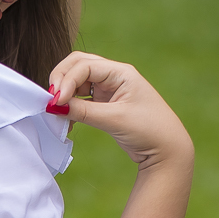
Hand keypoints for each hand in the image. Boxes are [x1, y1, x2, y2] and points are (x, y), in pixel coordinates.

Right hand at [48, 52, 192, 170]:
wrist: (167, 151)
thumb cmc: (149, 130)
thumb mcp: (114, 120)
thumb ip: (82, 111)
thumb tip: (54, 105)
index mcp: (120, 72)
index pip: (84, 66)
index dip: (66, 80)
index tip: (56, 101)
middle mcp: (113, 76)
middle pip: (77, 66)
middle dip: (61, 80)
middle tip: (51, 100)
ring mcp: (108, 89)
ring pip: (77, 82)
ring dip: (65, 94)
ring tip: (57, 112)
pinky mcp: (105, 104)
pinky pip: (81, 99)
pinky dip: (70, 107)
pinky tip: (66, 121)